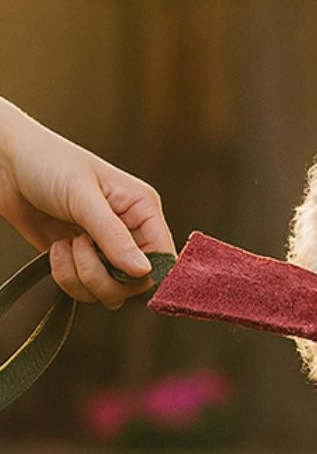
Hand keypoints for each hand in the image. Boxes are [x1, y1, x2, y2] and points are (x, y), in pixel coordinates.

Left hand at [0, 97, 173, 308]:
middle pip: (136, 282)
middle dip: (105, 276)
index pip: (163, 256)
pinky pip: (83, 289)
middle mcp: (129, 232)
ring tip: (66, 245)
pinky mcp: (78, 261)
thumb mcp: (83, 197)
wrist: (3, 162)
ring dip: (82, 277)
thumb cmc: (47, 163)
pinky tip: (56, 248)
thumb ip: (113, 236)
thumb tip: (144, 271)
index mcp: (142, 210)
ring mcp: (103, 249)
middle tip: (80, 247)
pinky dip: (65, 277)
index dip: (147, 272)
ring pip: (110, 291)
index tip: (121, 271)